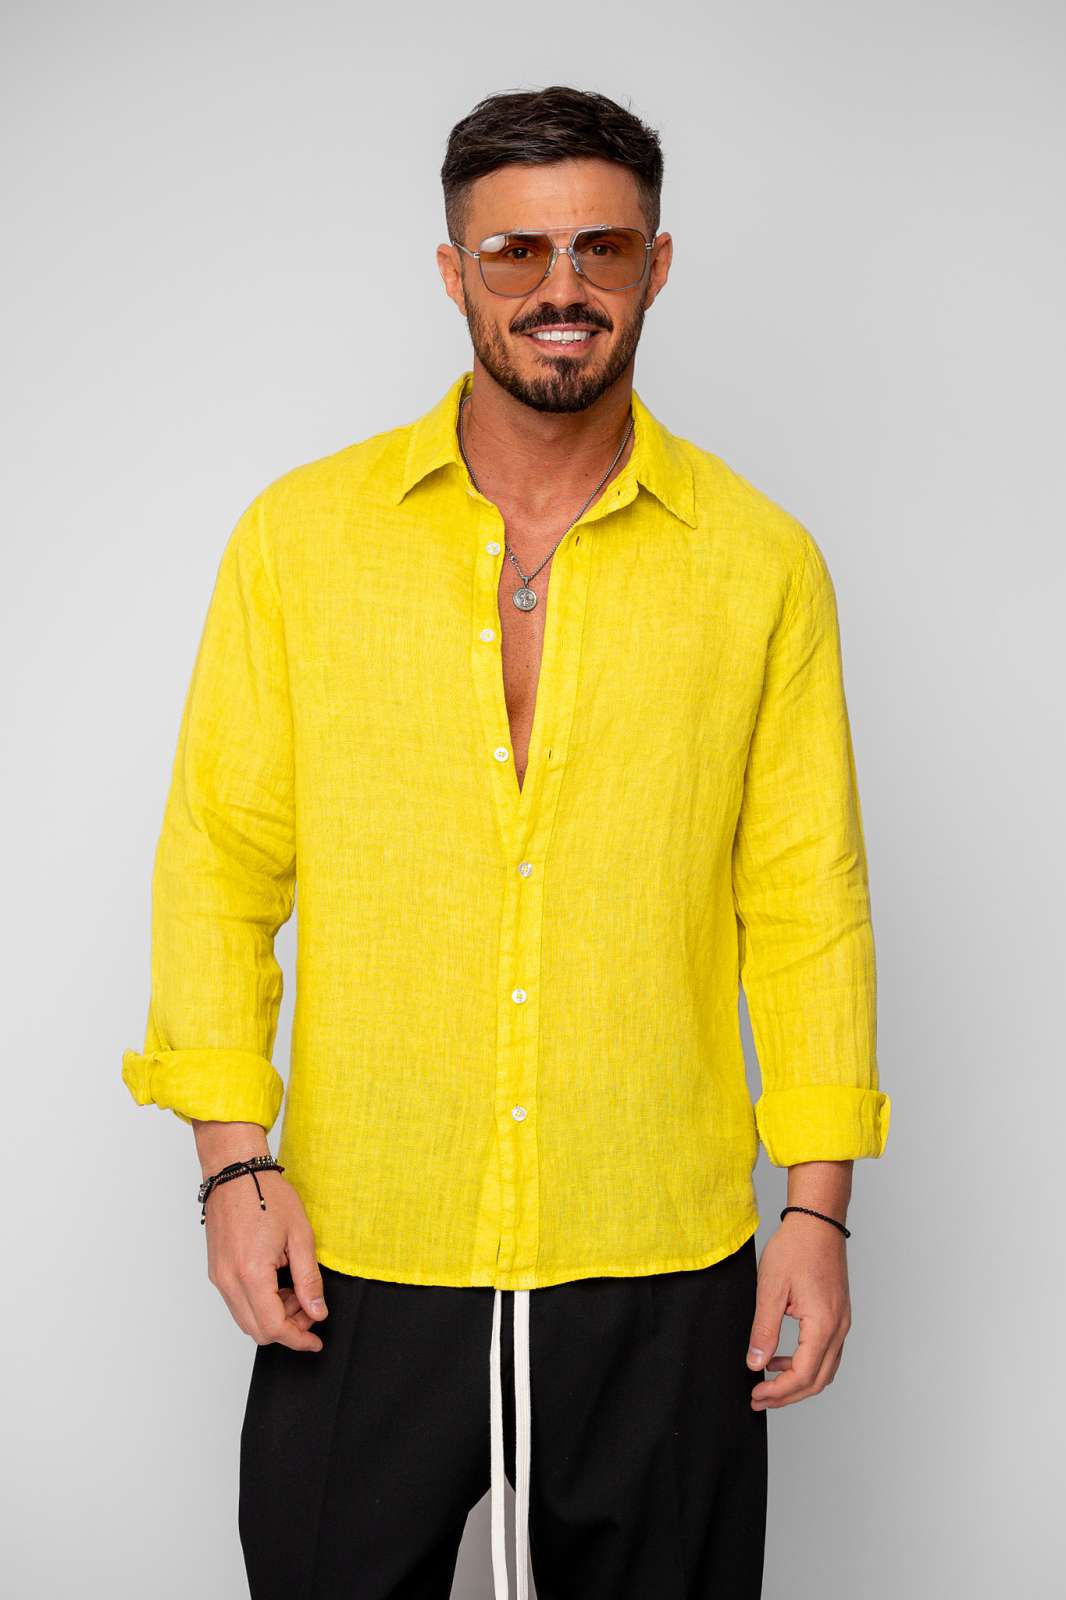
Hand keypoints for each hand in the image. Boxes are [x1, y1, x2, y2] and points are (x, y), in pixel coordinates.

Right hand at [194, 1121, 327, 1352]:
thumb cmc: (267, 1195)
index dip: (298, 1339)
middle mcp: (229, 1281)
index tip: (315, 1340)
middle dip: (288, 1328)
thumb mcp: (301, 1236)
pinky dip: (259, 1303)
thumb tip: (317, 1312)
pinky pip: (237, 1302)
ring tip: (295, 1290)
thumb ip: (309, 1279)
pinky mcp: (216, 1271)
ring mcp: (219, 1277)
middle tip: (310, 1309)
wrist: (235, 1172)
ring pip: (246, 1319)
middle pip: (258, 1331)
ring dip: (273, 1316)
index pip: (274, 1327)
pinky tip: (278, 1282)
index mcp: (251, 1274)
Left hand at [746, 1212, 850, 1409]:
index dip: (778, 1392)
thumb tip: (755, 1363)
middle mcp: (839, 1328)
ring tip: (766, 1382)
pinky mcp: (838, 1317)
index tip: (756, 1395)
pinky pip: (826, 1353)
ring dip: (797, 1382)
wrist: (817, 1223)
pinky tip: (780, 1358)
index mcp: (824, 1324)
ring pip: (824, 1370)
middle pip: (817, 1381)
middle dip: (787, 1396)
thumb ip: (764, 1330)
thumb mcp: (770, 1289)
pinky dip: (805, 1364)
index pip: (803, 1375)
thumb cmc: (795, 1249)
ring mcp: (842, 1323)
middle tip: (759, 1398)